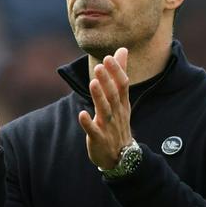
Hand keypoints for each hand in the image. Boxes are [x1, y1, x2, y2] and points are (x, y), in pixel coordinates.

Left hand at [78, 48, 131, 169]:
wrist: (121, 156)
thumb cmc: (119, 122)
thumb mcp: (122, 99)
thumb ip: (120, 74)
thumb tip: (122, 50)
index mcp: (122, 103)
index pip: (123, 85)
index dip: (117, 72)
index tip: (109, 57)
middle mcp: (117, 113)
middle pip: (113, 96)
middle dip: (107, 81)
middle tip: (99, 66)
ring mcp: (108, 127)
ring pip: (104, 111)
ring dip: (99, 97)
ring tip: (93, 83)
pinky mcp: (98, 139)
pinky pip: (93, 131)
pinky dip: (88, 123)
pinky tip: (82, 114)